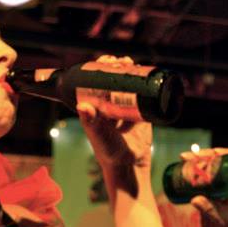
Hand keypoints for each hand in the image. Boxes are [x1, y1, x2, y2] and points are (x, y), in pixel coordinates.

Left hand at [76, 55, 152, 171]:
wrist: (131, 166)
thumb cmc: (109, 153)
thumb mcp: (100, 136)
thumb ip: (92, 124)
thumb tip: (81, 106)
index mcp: (96, 110)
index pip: (96, 84)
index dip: (100, 70)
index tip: (106, 60)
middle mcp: (109, 108)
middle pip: (112, 82)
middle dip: (117, 68)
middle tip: (122, 61)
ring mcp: (125, 111)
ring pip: (127, 87)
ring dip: (129, 73)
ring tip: (132, 64)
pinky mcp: (140, 115)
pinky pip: (142, 96)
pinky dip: (143, 85)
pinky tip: (145, 74)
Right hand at [185, 148, 227, 226]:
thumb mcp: (220, 218)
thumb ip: (209, 209)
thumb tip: (195, 199)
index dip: (223, 154)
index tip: (211, 152)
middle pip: (219, 161)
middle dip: (204, 155)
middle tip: (190, 155)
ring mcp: (219, 184)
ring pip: (209, 166)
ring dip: (196, 160)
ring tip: (184, 157)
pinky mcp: (208, 189)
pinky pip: (200, 175)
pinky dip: (191, 169)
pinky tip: (182, 164)